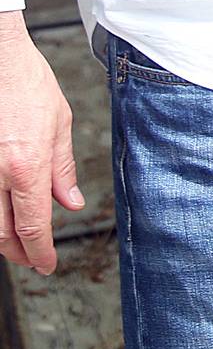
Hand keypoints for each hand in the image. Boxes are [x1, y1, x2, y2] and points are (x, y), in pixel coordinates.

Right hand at [0, 17, 82, 273]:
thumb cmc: (27, 83)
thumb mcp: (58, 122)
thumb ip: (61, 168)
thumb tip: (69, 204)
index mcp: (26, 164)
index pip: (33, 225)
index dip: (41, 252)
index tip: (47, 265)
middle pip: (3, 233)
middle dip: (20, 253)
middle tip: (33, 260)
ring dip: (1, 239)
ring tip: (17, 244)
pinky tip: (0, 216)